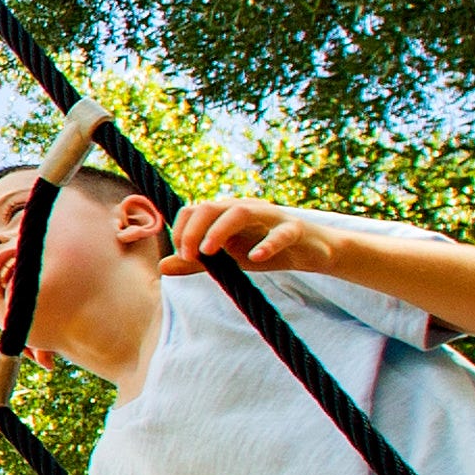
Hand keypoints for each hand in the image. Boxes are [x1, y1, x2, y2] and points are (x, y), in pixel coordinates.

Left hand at [166, 195, 330, 279]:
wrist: (312, 252)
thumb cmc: (265, 252)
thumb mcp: (228, 260)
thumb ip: (197, 263)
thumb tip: (162, 267)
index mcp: (227, 212)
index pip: (195, 210)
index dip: (182, 230)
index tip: (181, 255)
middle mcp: (246, 208)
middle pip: (212, 207)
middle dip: (193, 230)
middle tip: (188, 255)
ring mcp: (271, 216)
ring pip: (241, 212)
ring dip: (219, 230)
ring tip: (208, 252)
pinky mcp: (295, 229)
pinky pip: (281, 232)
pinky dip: (267, 244)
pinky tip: (255, 258)